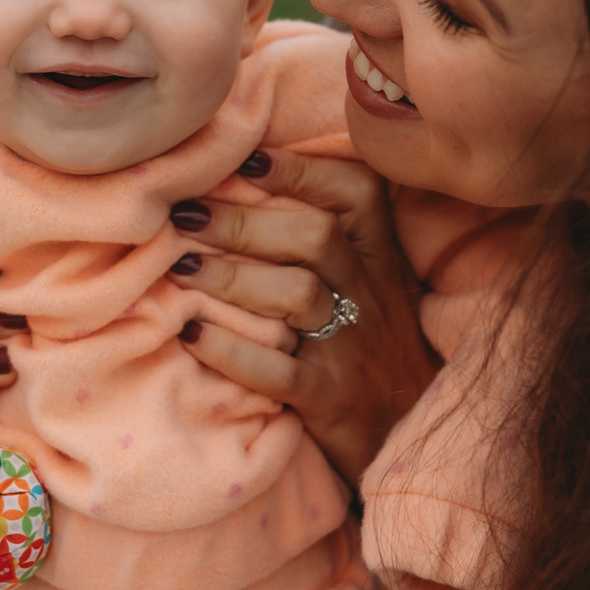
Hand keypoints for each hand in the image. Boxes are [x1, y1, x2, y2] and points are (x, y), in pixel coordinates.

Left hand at [167, 149, 438, 483]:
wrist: (409, 431)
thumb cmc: (374, 346)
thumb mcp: (372, 283)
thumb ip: (330, 235)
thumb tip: (248, 175)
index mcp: (380, 257)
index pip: (357, 193)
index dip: (302, 170)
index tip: (246, 158)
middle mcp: (370, 294)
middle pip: (314, 237)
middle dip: (244, 221)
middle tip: (185, 214)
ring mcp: (351, 348)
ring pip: (297, 295)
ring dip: (232, 276)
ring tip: (180, 269)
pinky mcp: (329, 400)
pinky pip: (279, 372)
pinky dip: (231, 351)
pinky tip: (192, 334)